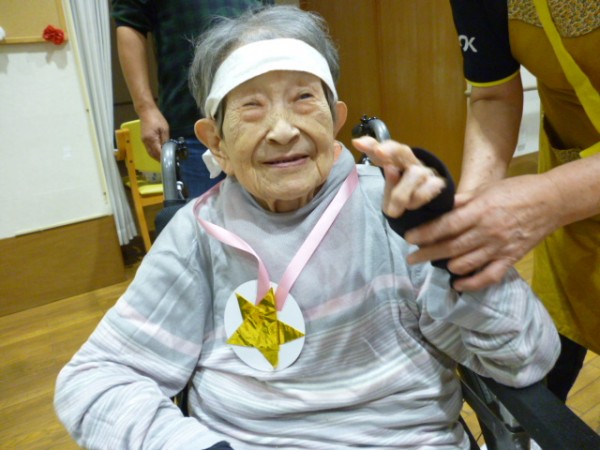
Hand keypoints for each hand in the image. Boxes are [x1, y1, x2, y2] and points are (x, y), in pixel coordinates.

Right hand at [139, 109, 169, 159]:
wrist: (146, 111)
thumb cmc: (157, 118)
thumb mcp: (164, 129)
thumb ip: (165, 140)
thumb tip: (167, 148)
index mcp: (151, 139)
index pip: (157, 152)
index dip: (163, 158)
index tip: (168, 162)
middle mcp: (146, 142)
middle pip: (152, 154)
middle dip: (159, 159)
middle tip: (167, 162)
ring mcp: (143, 141)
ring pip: (149, 152)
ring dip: (155, 157)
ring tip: (163, 159)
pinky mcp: (143, 139)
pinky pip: (148, 149)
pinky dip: (153, 152)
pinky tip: (158, 152)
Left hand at [352, 136, 445, 216]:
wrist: (429, 213)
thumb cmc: (405, 200)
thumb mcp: (391, 195)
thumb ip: (389, 183)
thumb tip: (391, 168)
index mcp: (394, 164)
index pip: (381, 151)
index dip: (370, 145)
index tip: (357, 143)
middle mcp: (410, 163)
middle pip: (402, 150)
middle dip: (390, 149)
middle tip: (379, 152)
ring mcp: (426, 171)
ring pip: (415, 173)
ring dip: (401, 194)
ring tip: (392, 212)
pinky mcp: (438, 183)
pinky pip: (429, 187)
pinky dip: (417, 199)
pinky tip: (411, 207)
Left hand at [404, 174, 561, 290]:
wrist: (551, 201)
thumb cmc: (517, 190)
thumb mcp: (487, 189)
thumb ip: (462, 201)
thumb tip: (438, 205)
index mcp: (479, 211)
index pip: (445, 225)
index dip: (425, 233)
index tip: (409, 238)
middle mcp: (487, 232)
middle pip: (450, 247)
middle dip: (427, 253)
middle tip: (411, 258)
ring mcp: (499, 247)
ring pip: (465, 264)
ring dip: (446, 266)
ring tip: (435, 264)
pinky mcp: (510, 259)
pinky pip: (488, 277)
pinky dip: (471, 283)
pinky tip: (457, 283)